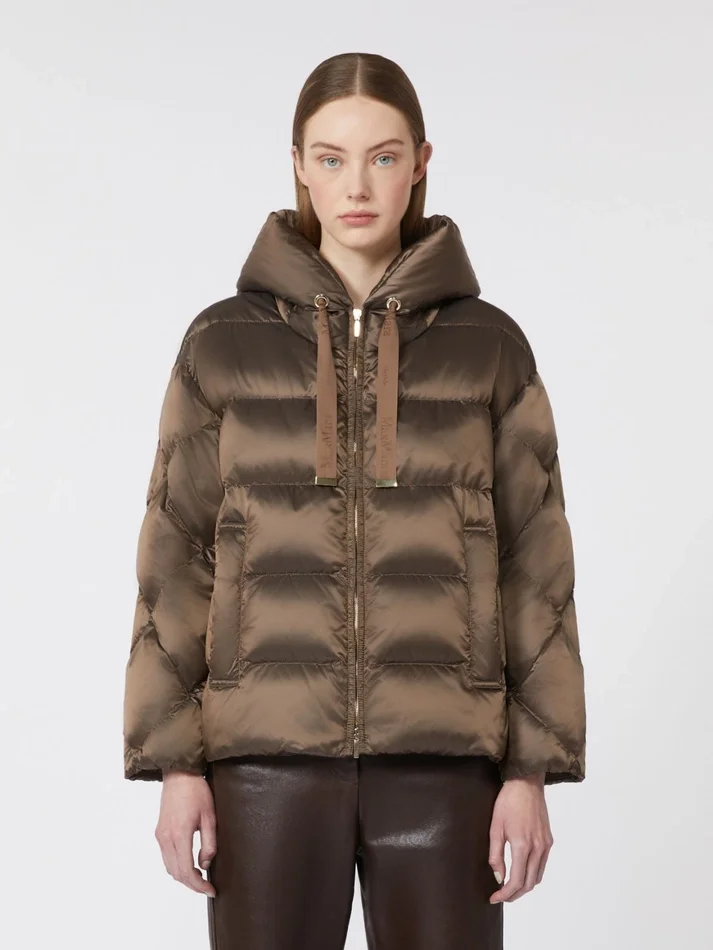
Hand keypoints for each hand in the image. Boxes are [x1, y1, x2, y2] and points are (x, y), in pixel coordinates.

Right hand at [155, 770, 216, 895]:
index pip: (186, 870)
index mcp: (179, 834)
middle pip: (176, 873)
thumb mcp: (210, 816)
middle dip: (192, 884)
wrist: (179, 774)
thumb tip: (205, 863)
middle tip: (207, 887)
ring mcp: (160, 835)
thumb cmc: (196, 791)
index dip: (199, 885)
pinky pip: (166, 857)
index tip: (210, 890)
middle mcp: (166, 838)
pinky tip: (189, 864)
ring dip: (183, 876)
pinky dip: (177, 866)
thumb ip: (209, 842)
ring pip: (169, 867)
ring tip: (200, 878)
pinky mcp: (159, 832)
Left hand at [488, 773, 552, 902]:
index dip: (505, 893)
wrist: (526, 783)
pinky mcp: (549, 840)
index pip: (516, 881)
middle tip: (501, 896)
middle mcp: (538, 848)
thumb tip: (498, 876)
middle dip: (515, 894)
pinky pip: (542, 865)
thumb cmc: (508, 801)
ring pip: (537, 877)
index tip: (494, 898)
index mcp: (523, 845)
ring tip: (510, 887)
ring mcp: (546, 844)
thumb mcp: (495, 827)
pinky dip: (532, 874)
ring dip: (524, 886)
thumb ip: (495, 854)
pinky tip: (521, 872)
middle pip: (528, 883)